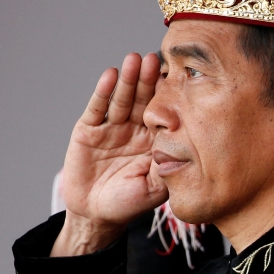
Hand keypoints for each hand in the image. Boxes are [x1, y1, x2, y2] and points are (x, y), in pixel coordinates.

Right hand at [51, 53, 166, 256]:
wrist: (95, 214)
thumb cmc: (128, 203)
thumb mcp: (155, 188)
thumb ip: (167, 167)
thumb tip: (184, 148)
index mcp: (153, 138)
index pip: (163, 111)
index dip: (168, 95)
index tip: (178, 77)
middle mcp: (134, 127)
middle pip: (142, 98)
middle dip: (148, 79)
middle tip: (155, 59)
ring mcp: (111, 126)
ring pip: (121, 98)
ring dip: (128, 79)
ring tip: (134, 60)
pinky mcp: (89, 128)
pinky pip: (97, 107)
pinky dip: (103, 91)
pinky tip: (111, 75)